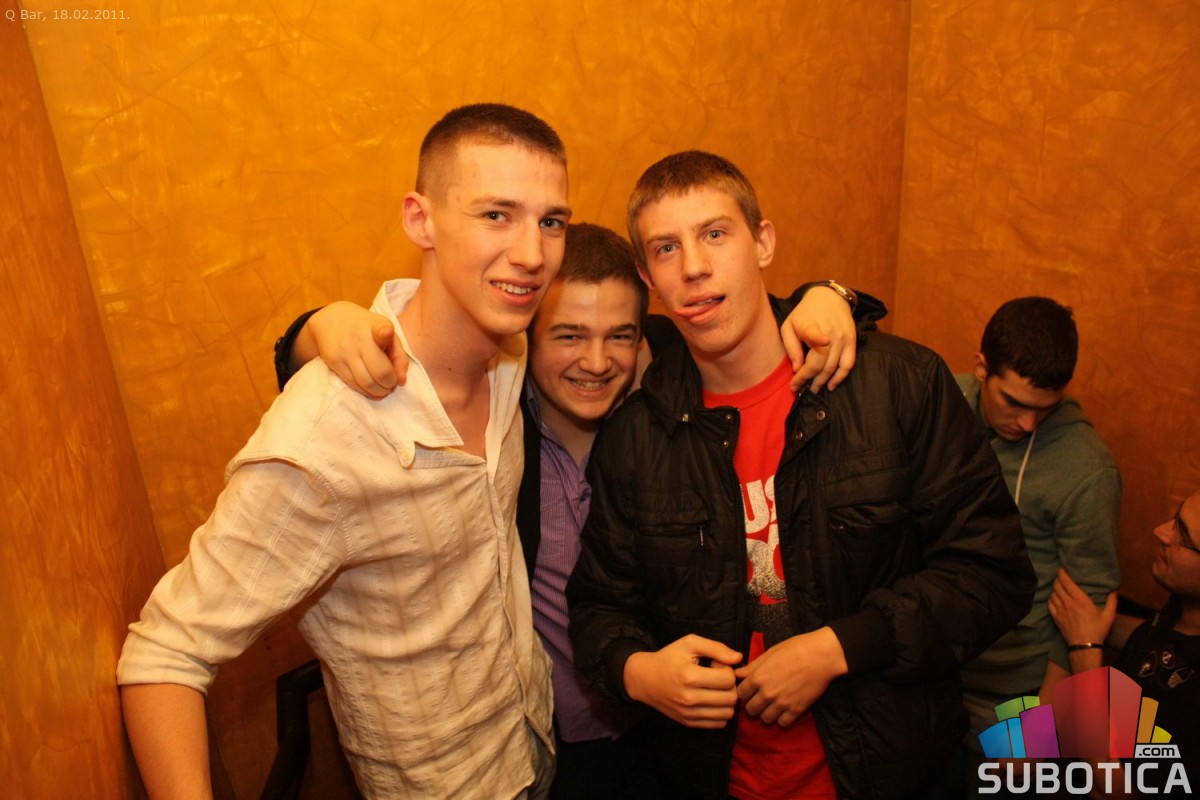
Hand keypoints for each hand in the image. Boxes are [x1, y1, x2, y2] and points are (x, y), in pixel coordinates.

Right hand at [308, 301, 408, 397]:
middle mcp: (359, 338)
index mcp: (376, 326)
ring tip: (384, 389)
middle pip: (380, 372)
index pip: (380, 330)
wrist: (333, 320)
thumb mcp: (387, 334)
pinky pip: (353, 385)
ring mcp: (345, 351)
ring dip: (380, 392)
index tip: (386, 331)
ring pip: (366, 383)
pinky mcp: (333, 362)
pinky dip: (366, 392)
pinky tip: (372, 389)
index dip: (385, 332)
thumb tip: (401, 382)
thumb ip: (400, 357)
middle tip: (392, 385)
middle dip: (390, 384)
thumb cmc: (367, 330)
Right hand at [623, 635, 741, 728]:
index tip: (716, 664)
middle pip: (730, 698)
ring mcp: (689, 713)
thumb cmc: (669, 658)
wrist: (644, 679)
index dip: (727, 669)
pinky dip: (720, 712)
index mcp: (690, 676)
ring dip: (727, 700)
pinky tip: (711, 699)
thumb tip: (738, 658)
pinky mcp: (688, 722)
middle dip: (730, 685)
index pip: (728, 679)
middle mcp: (690, 698)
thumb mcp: (690, 643)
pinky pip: (718, 724)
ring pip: (727, 713)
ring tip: (715, 689)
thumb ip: (716, 648)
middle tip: (717, 677)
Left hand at [734, 627, 847, 726]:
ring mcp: (782, 703)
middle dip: (753, 705)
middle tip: (760, 700)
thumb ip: (753, 666)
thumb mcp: (770, 653)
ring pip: (765, 719)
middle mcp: (767, 693)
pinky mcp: (797, 710)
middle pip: (751, 710)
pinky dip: (782, 719)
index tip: (750, 691)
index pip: (740, 694)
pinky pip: (782, 723)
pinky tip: (784, 711)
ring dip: (767, 713)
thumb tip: (737, 673)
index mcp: (758, 677)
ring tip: (772, 706)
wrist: (821, 656)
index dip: (744, 692)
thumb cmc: (796, 649)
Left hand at [782, 286, 856, 392]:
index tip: (797, 376)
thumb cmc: (804, 314)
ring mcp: (843, 338)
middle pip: (821, 364)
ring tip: (813, 389)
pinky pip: (849, 364)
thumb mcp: (789, 325)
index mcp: (812, 326)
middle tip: (799, 389)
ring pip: (834, 367)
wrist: (829, 297)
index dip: (806, 364)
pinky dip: (840, 377)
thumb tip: (797, 368)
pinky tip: (831, 385)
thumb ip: (791, 347)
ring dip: (823, 382)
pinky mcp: (852, 341)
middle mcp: (830, 333)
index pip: (812, 342)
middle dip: (809, 380)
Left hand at [1047, 567, 1117, 645]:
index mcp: (1080, 600)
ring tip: (1058, 586)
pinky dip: (1051, 598)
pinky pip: (1050, 603)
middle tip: (1060, 576)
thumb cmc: (1098, 630)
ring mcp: (1060, 610)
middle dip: (1058, 579)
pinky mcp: (1055, 617)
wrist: (1085, 646)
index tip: (1061, 569)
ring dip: (1054, 588)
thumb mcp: (1109, 616)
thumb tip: (1114, 590)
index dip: (1062, 573)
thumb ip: (1112, 601)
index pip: (1067, 581)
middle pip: (1057, 586)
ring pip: (1052, 593)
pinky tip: (1054, 598)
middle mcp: (1068, 602)